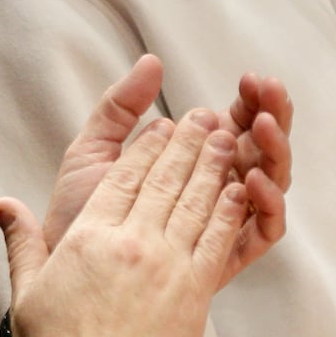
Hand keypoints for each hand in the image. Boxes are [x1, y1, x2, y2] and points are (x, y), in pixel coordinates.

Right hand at [0, 112, 252, 336]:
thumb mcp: (27, 292)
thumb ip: (21, 242)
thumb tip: (2, 204)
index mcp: (91, 236)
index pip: (125, 177)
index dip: (146, 147)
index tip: (161, 126)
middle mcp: (132, 242)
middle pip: (165, 179)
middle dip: (186, 142)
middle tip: (202, 116)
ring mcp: (166, 264)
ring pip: (195, 200)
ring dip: (212, 165)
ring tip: (224, 138)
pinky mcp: (194, 291)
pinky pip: (215, 238)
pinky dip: (228, 209)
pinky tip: (238, 189)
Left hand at [41, 59, 293, 280]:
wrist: (60, 276)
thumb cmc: (76, 216)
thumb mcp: (93, 151)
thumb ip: (120, 107)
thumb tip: (153, 61)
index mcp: (195, 160)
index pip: (239, 121)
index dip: (251, 98)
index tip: (250, 78)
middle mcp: (218, 187)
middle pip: (264, 146)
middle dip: (273, 114)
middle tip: (269, 93)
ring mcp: (226, 221)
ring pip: (272, 181)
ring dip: (275, 150)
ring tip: (262, 125)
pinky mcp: (226, 257)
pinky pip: (266, 230)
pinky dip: (268, 202)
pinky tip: (250, 178)